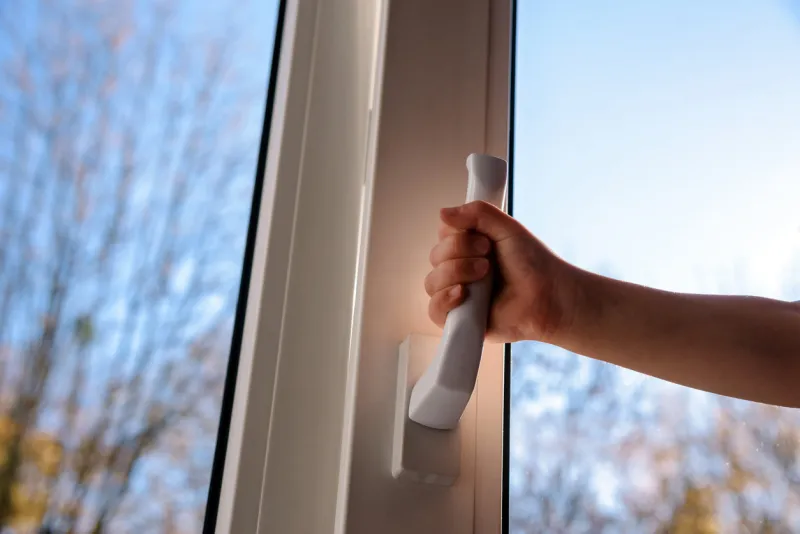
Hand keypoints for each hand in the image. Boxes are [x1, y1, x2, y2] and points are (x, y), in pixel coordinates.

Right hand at [424, 201, 578, 343]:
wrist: (549, 296)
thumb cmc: (534, 265)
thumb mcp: (507, 228)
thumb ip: (477, 213)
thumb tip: (442, 212)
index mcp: (469, 248)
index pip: (442, 235)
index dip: (456, 235)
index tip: (482, 238)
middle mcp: (460, 270)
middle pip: (435, 256)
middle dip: (459, 252)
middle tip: (488, 258)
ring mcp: (458, 295)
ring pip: (432, 282)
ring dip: (456, 273)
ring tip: (485, 276)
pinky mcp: (459, 320)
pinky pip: (434, 310)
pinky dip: (444, 299)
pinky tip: (462, 294)